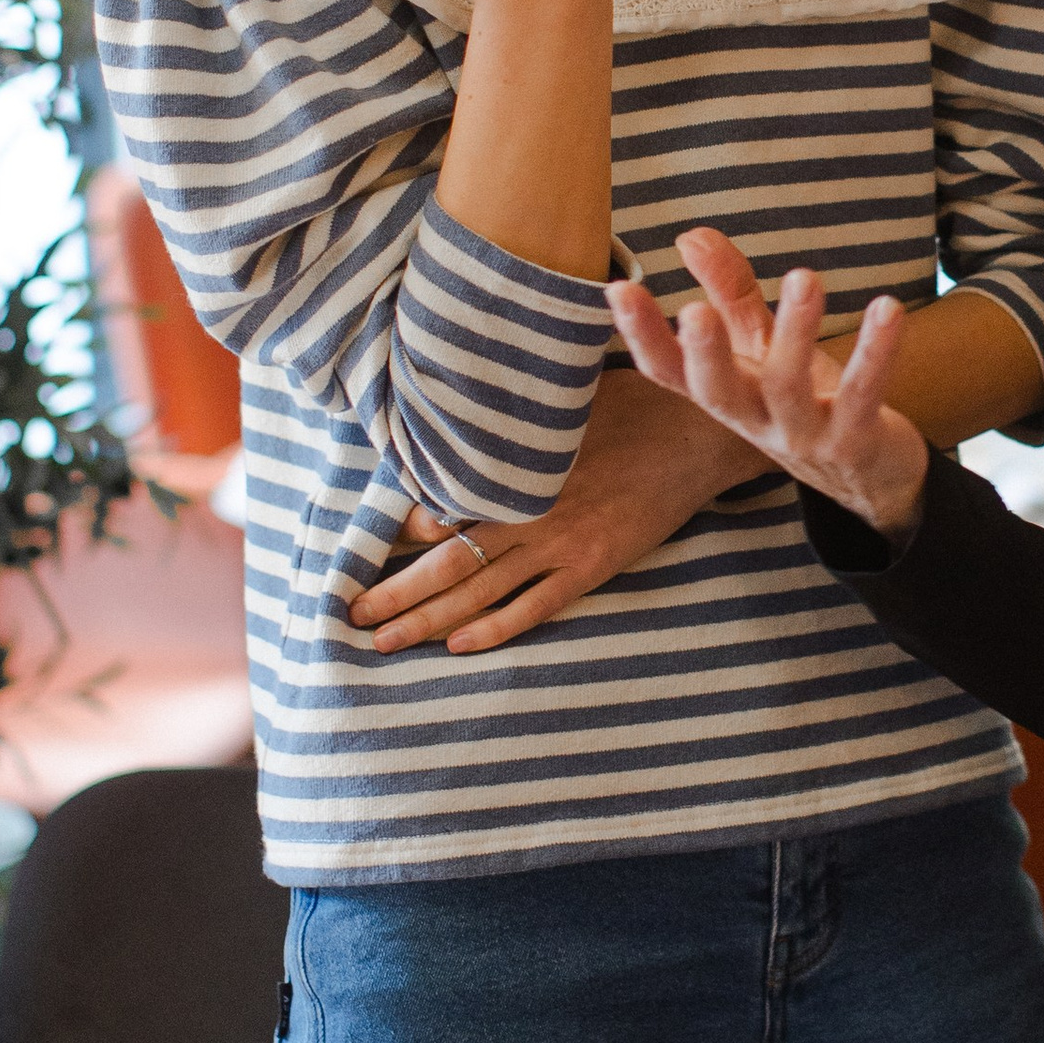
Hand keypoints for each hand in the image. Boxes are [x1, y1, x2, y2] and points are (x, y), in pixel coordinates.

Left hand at [346, 367, 761, 654]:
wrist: (694, 430)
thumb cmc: (628, 402)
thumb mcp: (560, 396)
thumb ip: (510, 418)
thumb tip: (459, 409)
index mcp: (514, 468)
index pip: (439, 507)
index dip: (397, 534)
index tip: (360, 554)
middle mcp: (527, 509)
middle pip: (445, 561)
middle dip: (393, 592)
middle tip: (349, 615)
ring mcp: (560, 542)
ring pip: (479, 591)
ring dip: (426, 619)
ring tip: (383, 642)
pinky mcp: (593, 565)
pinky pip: (535, 607)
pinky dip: (496, 628)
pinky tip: (459, 646)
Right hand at [609, 227, 930, 538]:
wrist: (870, 475)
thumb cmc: (805, 399)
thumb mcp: (762, 346)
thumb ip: (728, 292)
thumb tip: (689, 236)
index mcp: (726, 394)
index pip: (669, 371)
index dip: (642, 336)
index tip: (618, 290)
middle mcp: (755, 420)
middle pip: (718, 393)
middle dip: (705, 354)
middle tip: (694, 311)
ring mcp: (803, 437)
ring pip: (789, 388)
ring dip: (796, 332)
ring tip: (804, 278)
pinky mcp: (855, 441)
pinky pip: (863, 396)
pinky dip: (876, 353)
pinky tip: (888, 310)